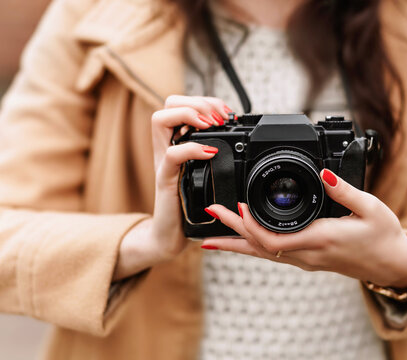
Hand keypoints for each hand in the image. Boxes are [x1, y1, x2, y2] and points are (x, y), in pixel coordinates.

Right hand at [113, 96, 232, 280]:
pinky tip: (210, 153)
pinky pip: (172, 155)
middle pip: (169, 103)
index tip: (227, 113)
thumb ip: (214, 156)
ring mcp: (163, 162)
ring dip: (190, 114)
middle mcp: (166, 147)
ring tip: (211, 125)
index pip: (182, 103)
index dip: (205, 100)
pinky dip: (192, 148)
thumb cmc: (190, 205)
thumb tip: (240, 140)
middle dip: (198, 101)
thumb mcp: (205, 174)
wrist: (170, 235)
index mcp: (177, 142)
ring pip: (160, 119)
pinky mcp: (164, 180)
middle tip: (219, 117)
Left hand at [201, 169, 406, 287]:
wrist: (393, 266)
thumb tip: (323, 172)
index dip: (250, 224)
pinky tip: (242, 241)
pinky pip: (273, 254)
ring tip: (212, 234)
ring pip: (263, 253)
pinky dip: (253, 246)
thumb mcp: (370, 207)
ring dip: (237, 242)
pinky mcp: (308, 259)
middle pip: (260, 247)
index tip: (236, 205)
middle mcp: (308, 254)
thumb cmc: (384, 237)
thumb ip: (344, 190)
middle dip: (232, 231)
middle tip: (210, 214)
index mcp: (320, 239)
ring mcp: (306, 260)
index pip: (273, 238)